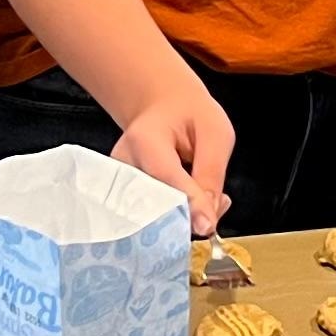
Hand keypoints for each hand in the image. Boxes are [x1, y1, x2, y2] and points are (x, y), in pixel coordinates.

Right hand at [115, 72, 237, 237]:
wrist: (162, 108)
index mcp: (144, 140)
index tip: (208, 226)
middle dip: (190, 216)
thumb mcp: (215, 133)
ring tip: (208, 198)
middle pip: (155, 207)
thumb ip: (211, 176)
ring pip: (153, 219)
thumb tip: (205, 224)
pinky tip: (193, 201)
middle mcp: (123, 165)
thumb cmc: (189, 115)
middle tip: (218, 206)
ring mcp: (117, 184)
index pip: (166, 179)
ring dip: (185, 218)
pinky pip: (149, 218)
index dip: (189, 204)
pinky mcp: (119, 199)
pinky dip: (175, 216)